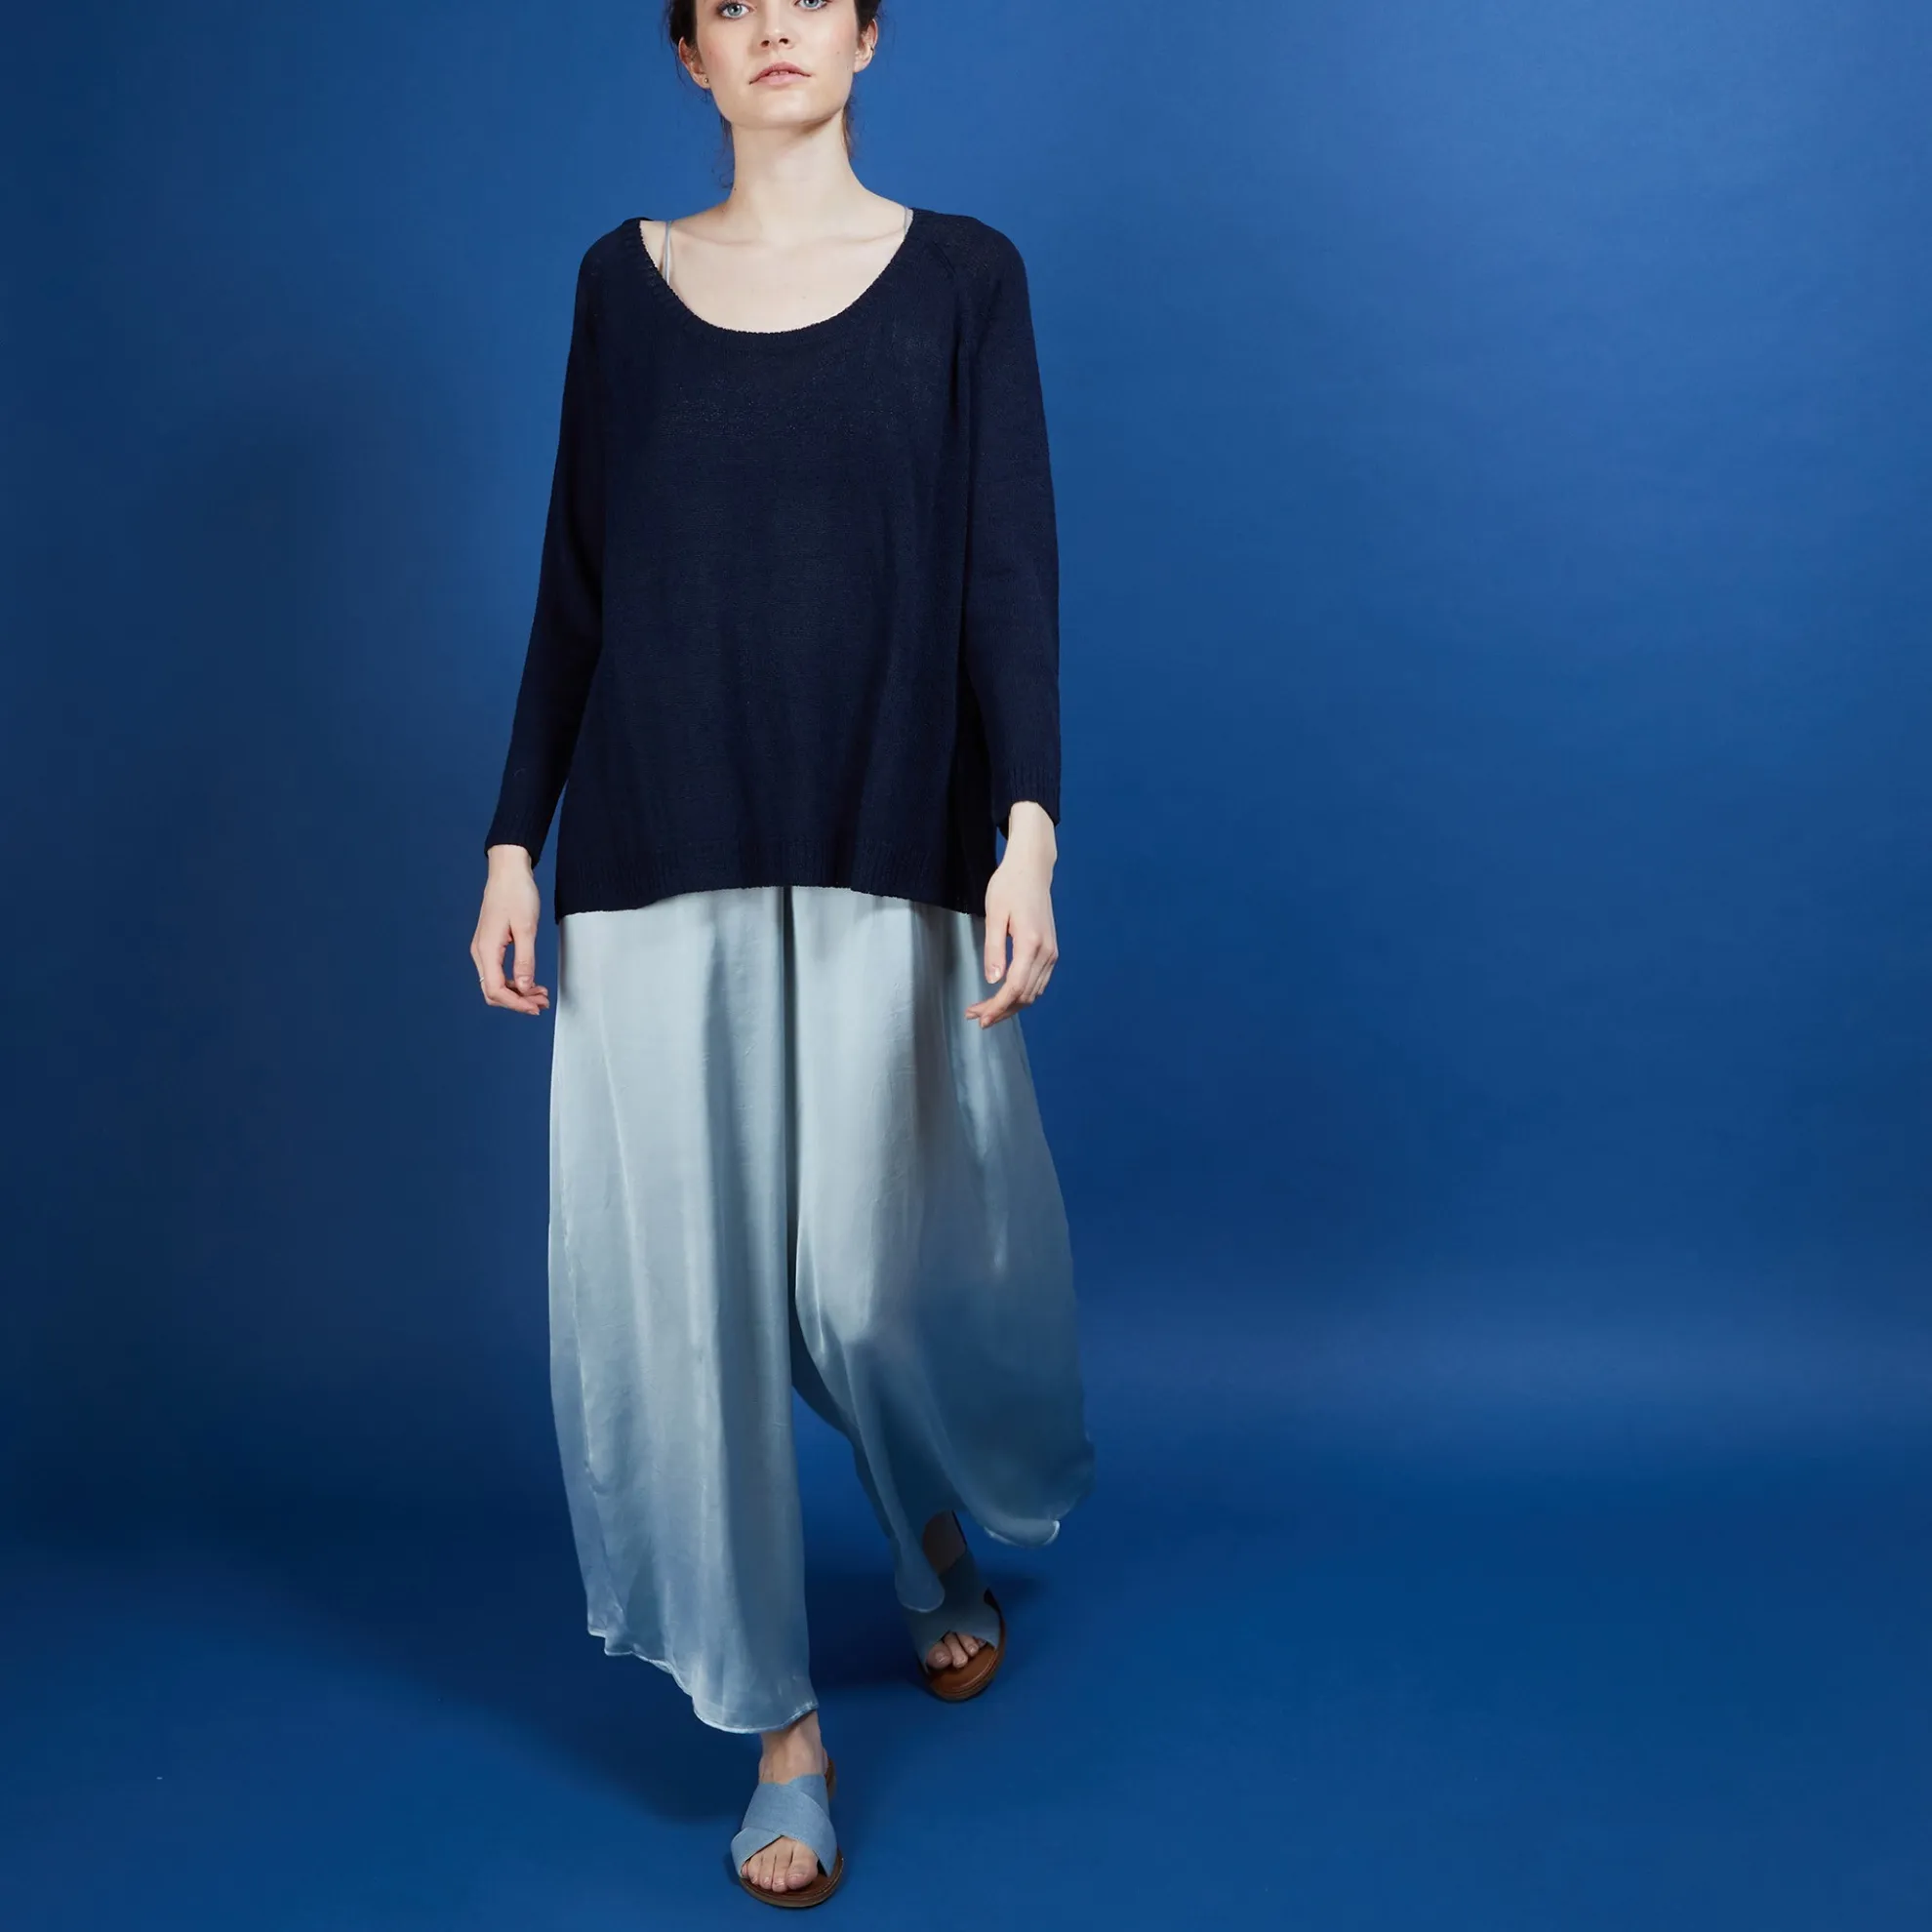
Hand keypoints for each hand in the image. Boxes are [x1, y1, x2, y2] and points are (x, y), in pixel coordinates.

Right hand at [472, 845, 551, 1014]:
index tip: (536, 1007)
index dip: (515, 1003)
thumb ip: (524, 960)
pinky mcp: (491, 945)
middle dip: (517, 1001)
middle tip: (542, 1003)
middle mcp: (480, 952)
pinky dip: (515, 981)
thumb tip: (523, 987)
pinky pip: (499, 972)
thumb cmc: (517, 894)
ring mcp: (484, 949)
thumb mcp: (526, 928)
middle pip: (493, 991)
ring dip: (517, 993)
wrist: (508, 872)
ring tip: (541, 995)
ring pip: (496, 983)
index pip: (495, 990)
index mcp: (486, 949)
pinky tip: (531, 982)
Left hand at [966, 802, 1057, 1027]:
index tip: (980, 1017)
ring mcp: (1051, 952)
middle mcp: (1046, 952)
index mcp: (1031, 943)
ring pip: (1033, 992)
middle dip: (1000, 1011)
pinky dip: (1022, 995)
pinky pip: (1038, 982)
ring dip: (1011, 1006)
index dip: (998, 1007)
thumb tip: (993, 980)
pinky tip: (1004, 996)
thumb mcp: (994, 915)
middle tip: (975, 1016)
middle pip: (1025, 995)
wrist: (1032, 869)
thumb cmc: (1009, 886)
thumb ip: (994, 949)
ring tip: (985, 1010)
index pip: (1015, 987)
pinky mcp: (1050, 950)